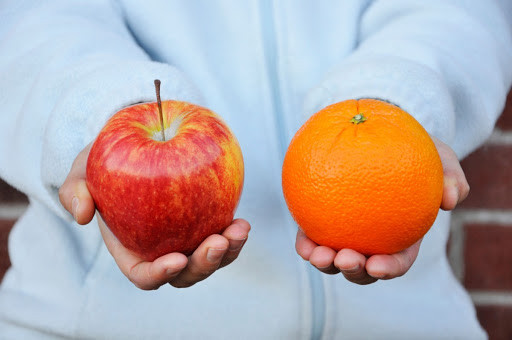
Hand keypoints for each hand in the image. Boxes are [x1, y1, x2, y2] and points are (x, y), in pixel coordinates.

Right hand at [59, 143, 250, 289]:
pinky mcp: (204, 222)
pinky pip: (222, 236)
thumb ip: (74, 191)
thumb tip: (83, 215)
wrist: (132, 150)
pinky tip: (241, 220)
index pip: (145, 276)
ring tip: (239, 229)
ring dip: (228, 252)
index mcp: (131, 250)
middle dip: (204, 265)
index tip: (176, 259)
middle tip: (217, 242)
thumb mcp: (81, 173)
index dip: (160, 275)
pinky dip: (233, 234)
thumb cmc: (103, 166)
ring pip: (210, 260)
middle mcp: (161, 251)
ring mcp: (186, 239)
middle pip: (186, 274)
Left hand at [296, 136, 469, 284]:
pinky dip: (307, 244)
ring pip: (334, 260)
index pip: (397, 261)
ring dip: (325, 263)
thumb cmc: (414, 152)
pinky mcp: (322, 220)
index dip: (388, 270)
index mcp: (401, 236)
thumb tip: (452, 200)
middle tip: (345, 259)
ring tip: (316, 255)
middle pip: (363, 269)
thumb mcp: (440, 159)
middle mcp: (372, 241)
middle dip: (354, 272)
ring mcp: (346, 233)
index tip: (378, 266)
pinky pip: (312, 238)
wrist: (381, 136)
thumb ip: (452, 177)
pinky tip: (303, 241)